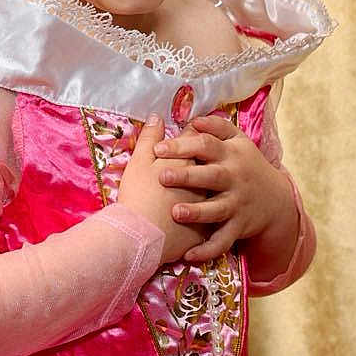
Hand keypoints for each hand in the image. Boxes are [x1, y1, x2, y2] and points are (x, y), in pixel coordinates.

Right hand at [117, 114, 210, 263]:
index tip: (187, 134)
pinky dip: (210, 219)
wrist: (141, 237)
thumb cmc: (137, 196)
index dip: (191, 134)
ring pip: (218, 193)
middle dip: (206, 159)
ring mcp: (210, 206)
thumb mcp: (139, 162)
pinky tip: (205, 219)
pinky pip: (215, 223)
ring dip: (212, 189)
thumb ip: (150, 138)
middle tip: (197, 159)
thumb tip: (157, 117)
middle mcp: (206, 181)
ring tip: (202, 190)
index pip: (196, 139)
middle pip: (212, 164)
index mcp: (189, 162)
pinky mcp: (208, 230)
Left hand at [153, 114, 295, 261]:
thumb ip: (217, 127)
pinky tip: (188, 255)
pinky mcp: (239, 226)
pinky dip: (207, 249)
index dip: (184, 145)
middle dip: (187, 176)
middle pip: (211, 176)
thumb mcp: (238, 141)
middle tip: (162, 177)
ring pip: (217, 210)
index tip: (160, 148)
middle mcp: (234, 178)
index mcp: (230, 154)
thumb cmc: (247, 164)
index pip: (207, 145)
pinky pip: (223, 240)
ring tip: (176, 212)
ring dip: (197, 212)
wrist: (276, 199)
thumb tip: (193, 119)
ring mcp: (237, 204)